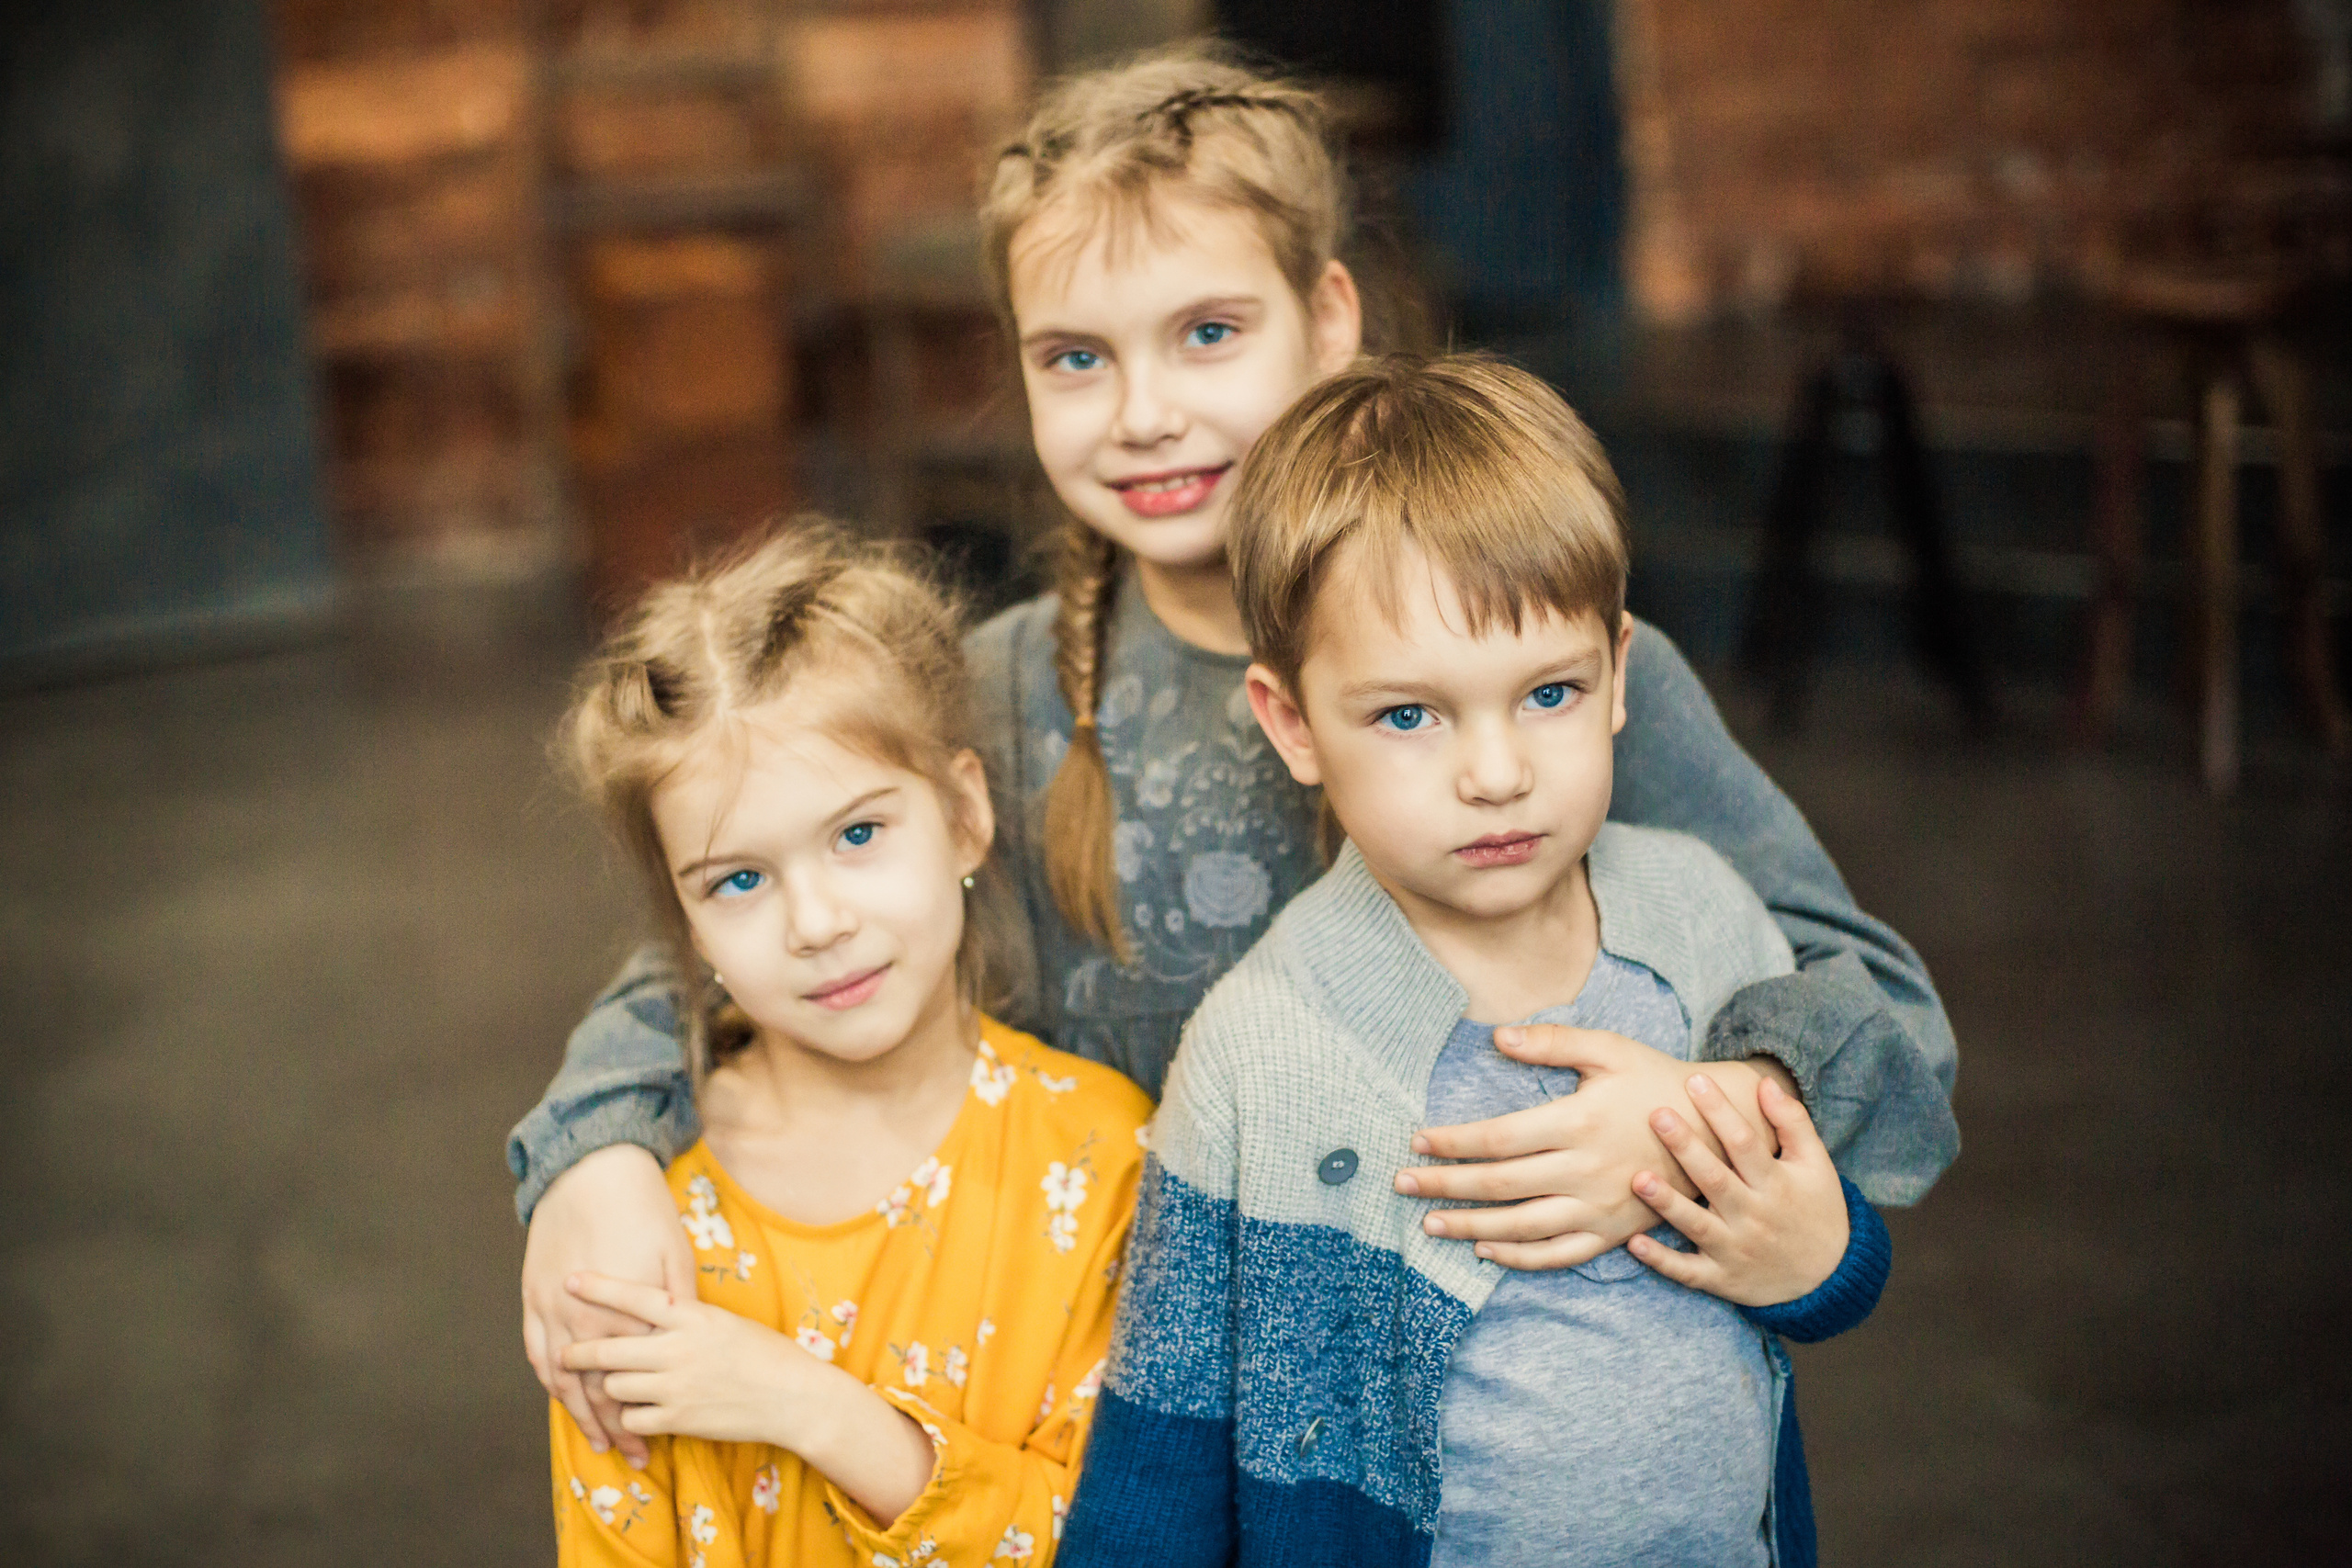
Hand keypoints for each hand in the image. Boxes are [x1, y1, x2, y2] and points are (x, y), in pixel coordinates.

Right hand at [522, 1145, 695, 1464]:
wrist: (589, 1170)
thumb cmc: (642, 1208)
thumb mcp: (674, 1253)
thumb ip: (679, 1302)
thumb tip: (688, 1339)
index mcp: (620, 1312)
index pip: (630, 1381)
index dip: (642, 1416)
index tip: (656, 1441)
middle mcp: (580, 1319)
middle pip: (595, 1389)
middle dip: (613, 1427)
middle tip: (631, 1455)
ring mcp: (550, 1309)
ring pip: (561, 1378)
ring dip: (577, 1413)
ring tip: (596, 1440)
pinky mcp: (532, 1296)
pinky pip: (536, 1350)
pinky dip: (548, 1379)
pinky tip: (560, 1396)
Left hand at [561, 1274, 818, 1446]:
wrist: (792, 1397)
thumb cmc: (764, 1352)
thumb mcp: (724, 1321)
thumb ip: (685, 1318)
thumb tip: (650, 1312)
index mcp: (692, 1316)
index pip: (635, 1296)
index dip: (598, 1288)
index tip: (570, 1280)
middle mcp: (678, 1349)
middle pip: (609, 1349)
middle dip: (578, 1351)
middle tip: (565, 1352)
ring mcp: (675, 1386)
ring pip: (614, 1386)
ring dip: (610, 1386)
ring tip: (614, 1385)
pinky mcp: (678, 1420)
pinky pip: (631, 1419)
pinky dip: (630, 1417)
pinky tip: (638, 1412)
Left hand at [1394, 1026, 1781, 1271]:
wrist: (1716, 1129)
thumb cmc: (1654, 1080)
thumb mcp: (1609, 1048)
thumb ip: (1552, 1042)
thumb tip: (1496, 1037)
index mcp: (1579, 1123)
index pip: (1499, 1139)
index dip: (1454, 1143)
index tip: (1417, 1142)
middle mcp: (1585, 1171)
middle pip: (1500, 1185)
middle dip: (1446, 1186)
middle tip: (1401, 1184)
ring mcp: (1600, 1208)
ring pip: (1523, 1226)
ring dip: (1472, 1227)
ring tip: (1430, 1224)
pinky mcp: (1613, 1232)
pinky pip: (1560, 1254)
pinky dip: (1521, 1257)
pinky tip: (1486, 1251)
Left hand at [1626, 1075, 1848, 1306]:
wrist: (1830, 1278)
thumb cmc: (1817, 1209)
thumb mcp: (1816, 1164)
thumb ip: (1793, 1121)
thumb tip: (1765, 1082)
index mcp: (1776, 1185)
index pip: (1745, 1143)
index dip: (1721, 1111)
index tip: (1695, 1081)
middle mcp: (1754, 1217)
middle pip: (1715, 1178)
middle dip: (1685, 1147)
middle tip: (1657, 1115)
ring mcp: (1736, 1250)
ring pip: (1696, 1225)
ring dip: (1667, 1203)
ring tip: (1639, 1178)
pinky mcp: (1721, 1278)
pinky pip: (1688, 1271)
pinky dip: (1662, 1261)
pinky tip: (1634, 1243)